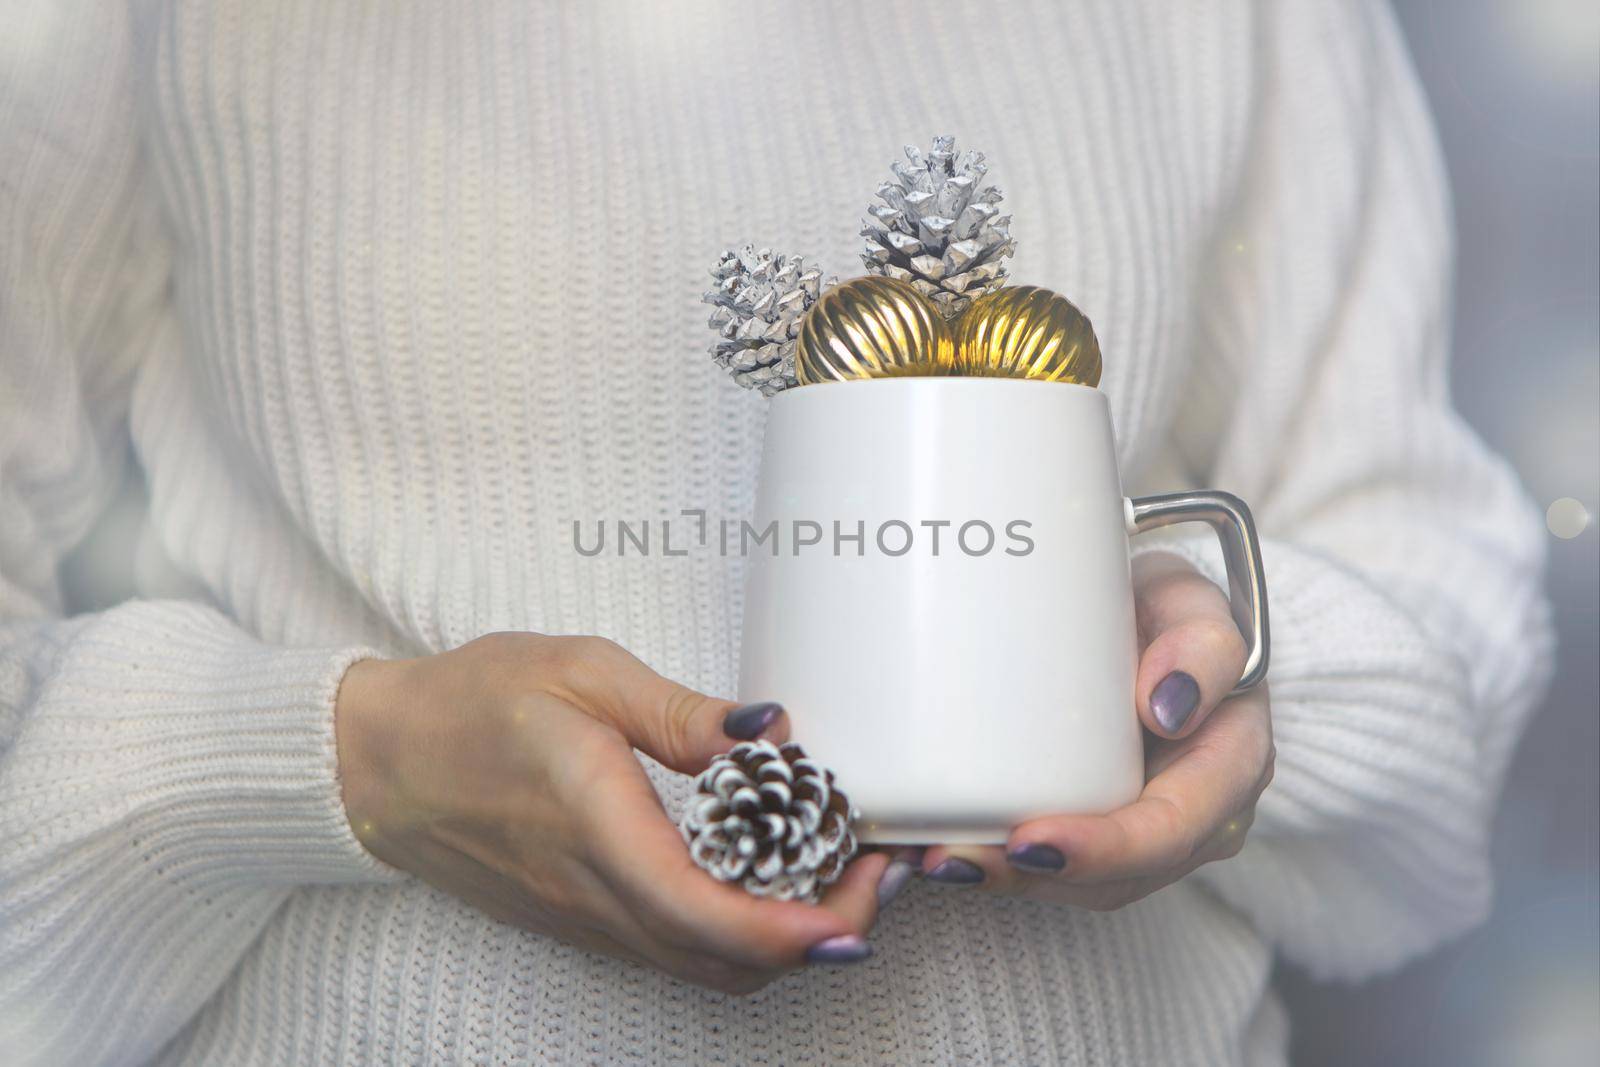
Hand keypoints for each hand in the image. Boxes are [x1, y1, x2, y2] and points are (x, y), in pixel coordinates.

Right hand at [335, 633, 888, 993]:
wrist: (379, 762)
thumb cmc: (474, 705)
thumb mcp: (581, 673)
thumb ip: (680, 713)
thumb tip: (771, 729)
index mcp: (598, 830)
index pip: (710, 916)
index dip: (800, 925)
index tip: (864, 893)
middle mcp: (597, 897)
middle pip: (726, 962)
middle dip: (820, 937)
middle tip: (878, 874)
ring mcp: (588, 921)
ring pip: (706, 969)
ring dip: (785, 945)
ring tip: (839, 879)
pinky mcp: (584, 923)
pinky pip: (676, 955)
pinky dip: (739, 939)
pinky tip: (770, 886)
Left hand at [906, 552, 1273, 908]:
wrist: (1153, 628)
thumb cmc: (1168, 613)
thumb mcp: (1193, 602)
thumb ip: (1200, 643)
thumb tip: (1167, 705)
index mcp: (1233, 760)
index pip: (1175, 826)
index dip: (1106, 848)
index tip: (1030, 841)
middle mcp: (1203, 816)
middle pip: (1122, 876)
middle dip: (1037, 877)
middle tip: (956, 859)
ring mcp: (1155, 834)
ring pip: (1085, 886)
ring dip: (1008, 881)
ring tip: (938, 859)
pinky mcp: (1107, 833)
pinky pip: (1062, 869)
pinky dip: (1004, 866)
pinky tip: (947, 852)